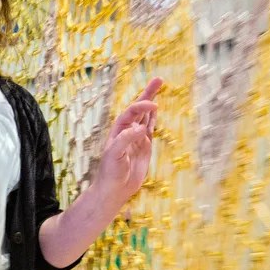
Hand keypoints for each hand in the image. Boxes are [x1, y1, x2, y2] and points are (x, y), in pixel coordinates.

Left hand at [96, 77, 162, 205]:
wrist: (115, 189)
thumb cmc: (110, 172)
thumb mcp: (115, 155)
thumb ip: (126, 140)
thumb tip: (140, 128)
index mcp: (118, 130)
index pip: (131, 112)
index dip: (142, 106)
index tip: (154, 105)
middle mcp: (127, 131)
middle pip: (139, 109)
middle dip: (148, 94)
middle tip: (159, 79)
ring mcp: (136, 138)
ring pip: (145, 117)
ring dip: (151, 104)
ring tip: (158, 88)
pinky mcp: (144, 147)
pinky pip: (150, 129)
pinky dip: (153, 119)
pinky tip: (155, 111)